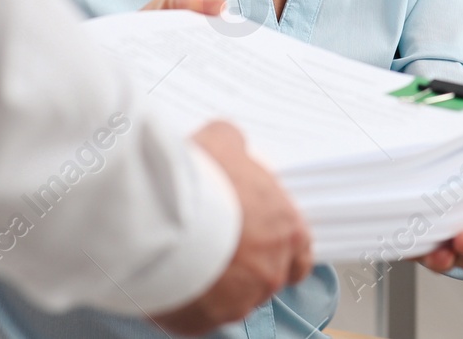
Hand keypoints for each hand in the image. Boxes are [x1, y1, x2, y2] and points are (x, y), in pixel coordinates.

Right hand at [151, 121, 312, 335]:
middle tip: (217, 245)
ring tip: (188, 258)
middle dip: (245, 264)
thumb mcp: (224, 142)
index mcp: (286, 230)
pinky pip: (197, 315)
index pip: (301, 251)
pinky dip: (186, 301)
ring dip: (216, 283)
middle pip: (266, 276)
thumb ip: (236, 148)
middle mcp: (269, 272)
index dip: (283, 247)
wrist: (161, 218)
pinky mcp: (200, 322)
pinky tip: (171, 278)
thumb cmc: (200, 182)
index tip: (262, 240)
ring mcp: (236, 302)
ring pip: (231, 299)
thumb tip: (232, 145)